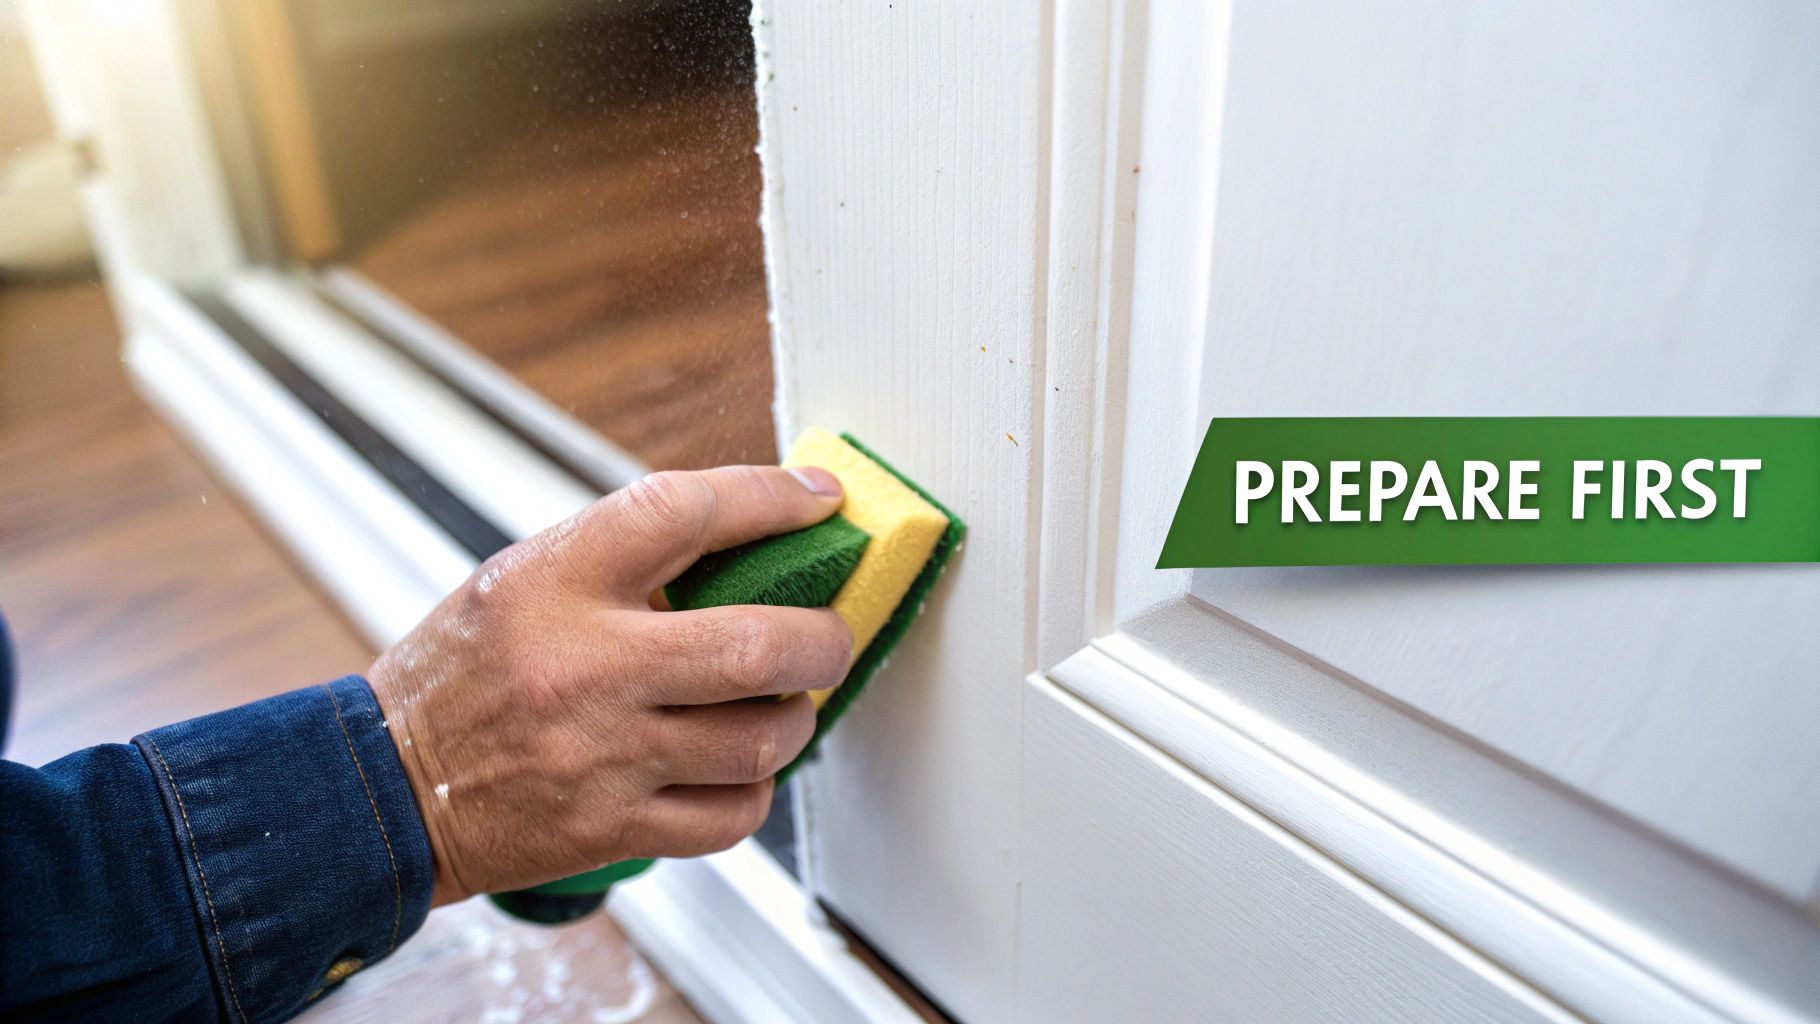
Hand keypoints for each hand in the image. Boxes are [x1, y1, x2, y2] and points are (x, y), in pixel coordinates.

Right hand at [368, 466, 852, 904]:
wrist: (381, 788)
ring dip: (796, 719)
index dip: (771, 496)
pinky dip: (756, 790)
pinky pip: (732, 815)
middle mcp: (585, 666)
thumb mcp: (523, 579)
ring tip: (782, 705)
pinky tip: (738, 768)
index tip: (819, 498)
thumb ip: (626, 556)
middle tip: (829, 633)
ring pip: (760, 737)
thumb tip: (754, 535)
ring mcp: (602, 755)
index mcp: (556, 582)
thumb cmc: (463, 673)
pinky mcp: (611, 828)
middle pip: (758, 645)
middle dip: (824, 637)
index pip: (685, 511)